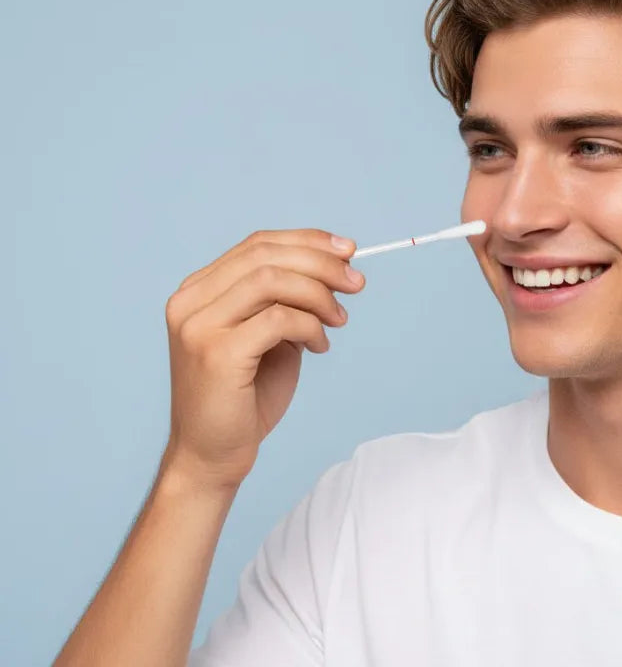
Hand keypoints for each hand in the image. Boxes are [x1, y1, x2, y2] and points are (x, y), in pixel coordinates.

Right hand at [160, 229, 364, 490]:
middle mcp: (190, 301)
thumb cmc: (244, 396)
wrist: (212, 455)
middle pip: (265, 255)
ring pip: (272, 281)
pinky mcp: (216, 353)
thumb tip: (337, 265)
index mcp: (198, 290)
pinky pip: (278, 319)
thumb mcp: (269, 335)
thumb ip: (289, 299)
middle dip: (320, 263)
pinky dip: (310, 327)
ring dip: (319, 295)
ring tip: (339, 319)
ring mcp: (198, 326)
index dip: (307, 241)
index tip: (348, 250)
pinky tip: (320, 346)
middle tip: (356, 283)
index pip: (257, 244)